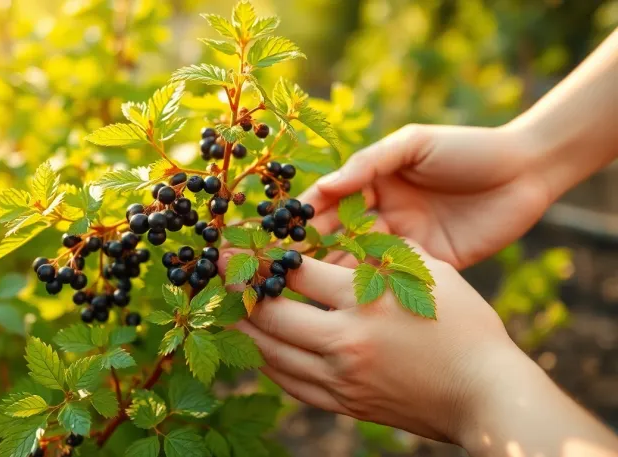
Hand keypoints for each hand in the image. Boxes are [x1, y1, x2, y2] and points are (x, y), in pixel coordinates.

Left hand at [219, 244, 512, 442]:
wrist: (486, 395)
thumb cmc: (467, 327)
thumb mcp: (430, 274)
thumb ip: (382, 254)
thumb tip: (346, 237)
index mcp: (366, 301)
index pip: (295, 273)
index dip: (260, 255)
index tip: (237, 244)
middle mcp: (346, 341)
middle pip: (271, 314)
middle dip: (238, 290)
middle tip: (218, 272)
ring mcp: (342, 378)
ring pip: (272, 354)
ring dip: (247, 329)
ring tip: (232, 309)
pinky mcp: (345, 404)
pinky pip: (291, 384)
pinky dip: (270, 364)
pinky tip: (263, 349)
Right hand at [300, 124, 550, 268]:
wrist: (527, 171)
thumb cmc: (467, 148)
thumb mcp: (413, 144)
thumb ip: (369, 164)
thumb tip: (323, 187)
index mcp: (374, 181)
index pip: (329, 200)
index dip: (303, 215)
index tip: (277, 231)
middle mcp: (383, 212)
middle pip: (337, 234)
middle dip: (309, 249)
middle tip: (282, 268)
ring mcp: (404, 241)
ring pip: (359, 260)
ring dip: (333, 273)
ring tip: (306, 289)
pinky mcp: (428, 265)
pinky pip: (393, 278)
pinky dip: (370, 289)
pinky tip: (347, 300)